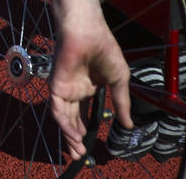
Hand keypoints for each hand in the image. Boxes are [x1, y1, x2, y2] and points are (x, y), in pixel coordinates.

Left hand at [49, 17, 132, 160]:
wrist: (88, 32)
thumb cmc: (104, 48)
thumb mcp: (119, 80)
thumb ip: (121, 103)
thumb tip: (128, 125)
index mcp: (88, 86)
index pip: (84, 112)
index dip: (86, 129)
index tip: (91, 145)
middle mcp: (75, 89)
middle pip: (72, 119)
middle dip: (75, 138)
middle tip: (80, 155)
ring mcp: (65, 88)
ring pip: (64, 117)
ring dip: (69, 135)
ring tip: (77, 151)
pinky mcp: (57, 85)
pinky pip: (58, 109)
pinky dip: (65, 124)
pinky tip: (75, 135)